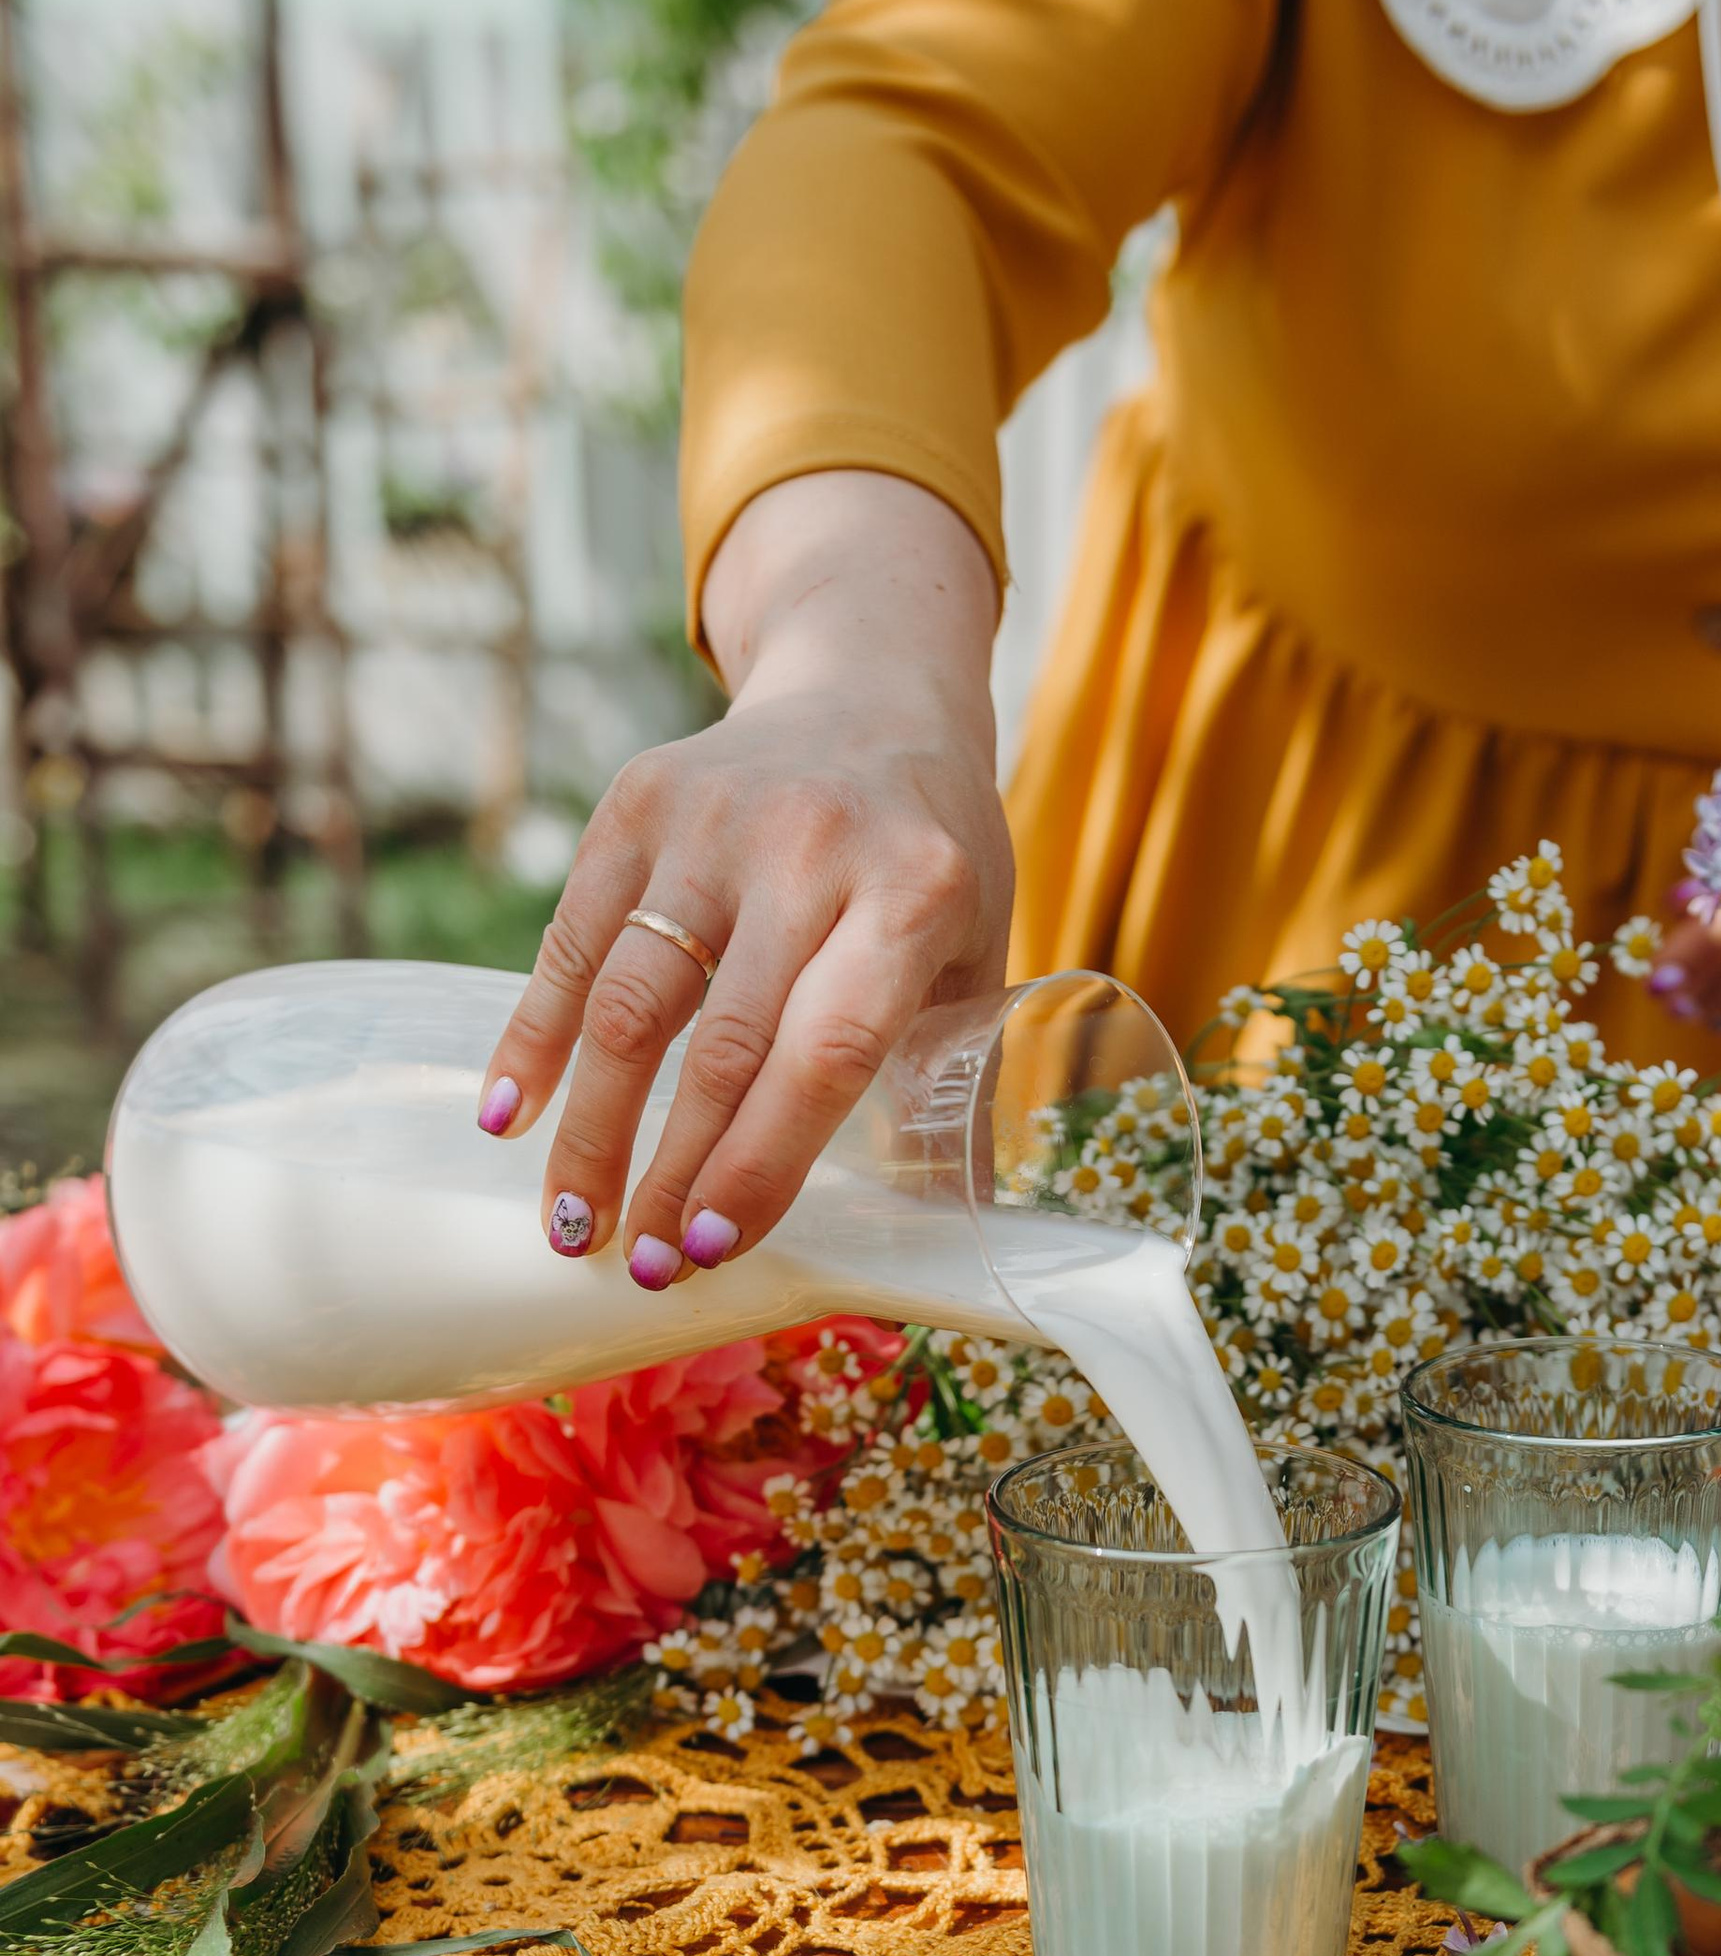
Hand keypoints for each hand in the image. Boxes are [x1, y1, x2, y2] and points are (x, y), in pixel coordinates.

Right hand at [475, 471, 1011, 1285]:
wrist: (870, 688)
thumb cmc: (929, 854)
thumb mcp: (975, 945)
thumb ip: (952, 1066)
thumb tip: (945, 1228)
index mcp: (913, 893)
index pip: (828, 1050)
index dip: (763, 1158)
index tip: (710, 1243)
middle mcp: (808, 848)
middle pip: (720, 1044)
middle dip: (669, 1172)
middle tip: (640, 1267)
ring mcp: (713, 819)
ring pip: (629, 1001)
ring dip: (592, 1127)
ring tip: (573, 1223)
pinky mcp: (636, 802)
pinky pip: (572, 941)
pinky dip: (536, 1036)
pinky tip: (511, 1117)